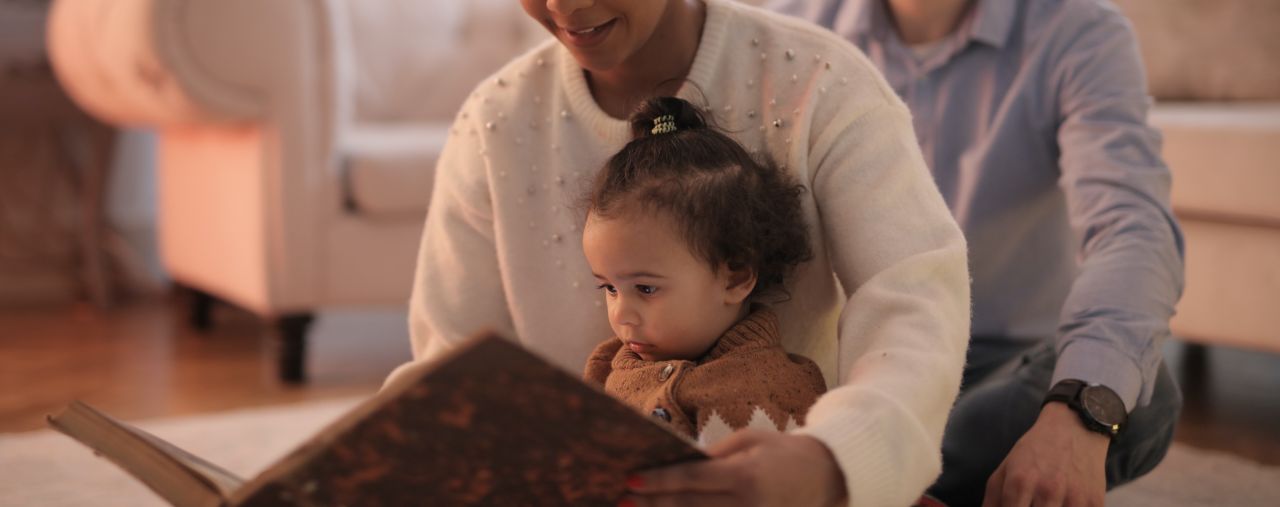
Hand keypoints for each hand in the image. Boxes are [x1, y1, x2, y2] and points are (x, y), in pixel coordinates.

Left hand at [621, 430, 846, 506]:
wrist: (826, 476)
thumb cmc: (781, 451)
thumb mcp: (749, 441)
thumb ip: (714, 456)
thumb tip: (677, 464)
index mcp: (744, 475)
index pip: (691, 480)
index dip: (659, 482)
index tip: (631, 480)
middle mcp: (747, 504)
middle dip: (652, 504)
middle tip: (622, 500)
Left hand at [983, 403, 1109, 506]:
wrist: (1076, 428)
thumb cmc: (1036, 451)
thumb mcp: (1006, 468)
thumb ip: (992, 500)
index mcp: (1020, 481)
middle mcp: (1047, 490)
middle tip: (1030, 504)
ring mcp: (1074, 499)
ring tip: (1044, 504)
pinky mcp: (1095, 504)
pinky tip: (1063, 504)